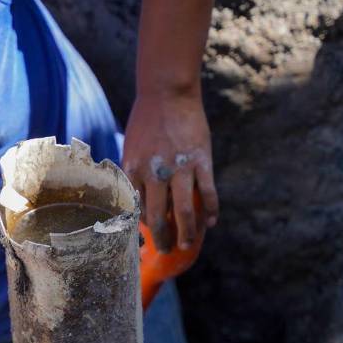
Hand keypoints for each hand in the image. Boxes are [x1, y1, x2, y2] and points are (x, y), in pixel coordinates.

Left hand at [122, 91, 218, 252]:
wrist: (167, 92)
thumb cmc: (147, 121)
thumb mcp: (132, 148)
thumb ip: (136, 174)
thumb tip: (140, 201)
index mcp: (132, 171)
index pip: (136, 210)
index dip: (143, 228)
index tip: (148, 238)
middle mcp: (153, 173)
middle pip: (157, 218)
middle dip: (162, 239)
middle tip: (166, 250)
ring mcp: (178, 168)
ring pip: (183, 212)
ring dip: (186, 233)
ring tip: (187, 243)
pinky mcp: (201, 161)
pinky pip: (208, 194)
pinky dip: (210, 211)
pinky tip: (211, 222)